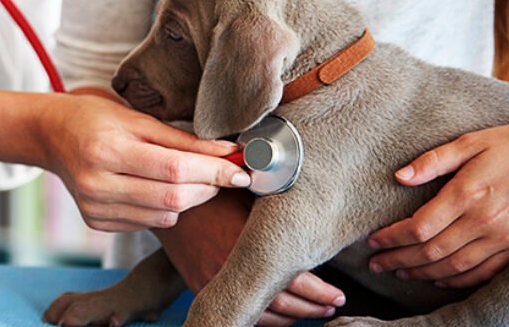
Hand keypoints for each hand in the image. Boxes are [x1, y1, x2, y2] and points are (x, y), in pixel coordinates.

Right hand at [0, 85, 248, 230]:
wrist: (51, 136)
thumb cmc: (96, 118)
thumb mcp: (137, 118)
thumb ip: (181, 138)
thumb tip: (227, 150)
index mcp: (106, 149)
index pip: (173, 169)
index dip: (213, 171)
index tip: (241, 168)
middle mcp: (96, 183)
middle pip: (171, 198)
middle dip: (208, 187)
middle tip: (226, 173)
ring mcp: (94, 207)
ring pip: (163, 216)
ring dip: (190, 200)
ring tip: (195, 178)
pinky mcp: (96, 222)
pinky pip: (147, 222)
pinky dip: (165, 208)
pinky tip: (160, 189)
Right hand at [154, 193, 344, 325]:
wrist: (169, 200)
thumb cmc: (215, 193)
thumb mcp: (250, 196)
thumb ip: (279, 216)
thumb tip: (320, 217)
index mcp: (248, 245)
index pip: (294, 281)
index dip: (320, 292)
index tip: (338, 295)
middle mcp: (231, 269)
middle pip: (282, 304)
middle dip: (313, 308)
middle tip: (332, 306)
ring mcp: (213, 282)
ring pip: (261, 316)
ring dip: (292, 318)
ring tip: (313, 312)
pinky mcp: (201, 287)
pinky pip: (238, 313)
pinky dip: (264, 320)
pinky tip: (280, 315)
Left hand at [368, 125, 508, 287]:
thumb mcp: (470, 143)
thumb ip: (433, 160)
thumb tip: (399, 176)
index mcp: (467, 194)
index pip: (418, 227)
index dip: (392, 238)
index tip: (373, 242)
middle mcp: (483, 221)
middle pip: (430, 251)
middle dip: (398, 260)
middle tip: (376, 264)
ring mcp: (502, 238)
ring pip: (453, 266)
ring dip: (422, 273)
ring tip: (399, 272)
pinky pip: (481, 272)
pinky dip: (457, 280)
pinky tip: (438, 279)